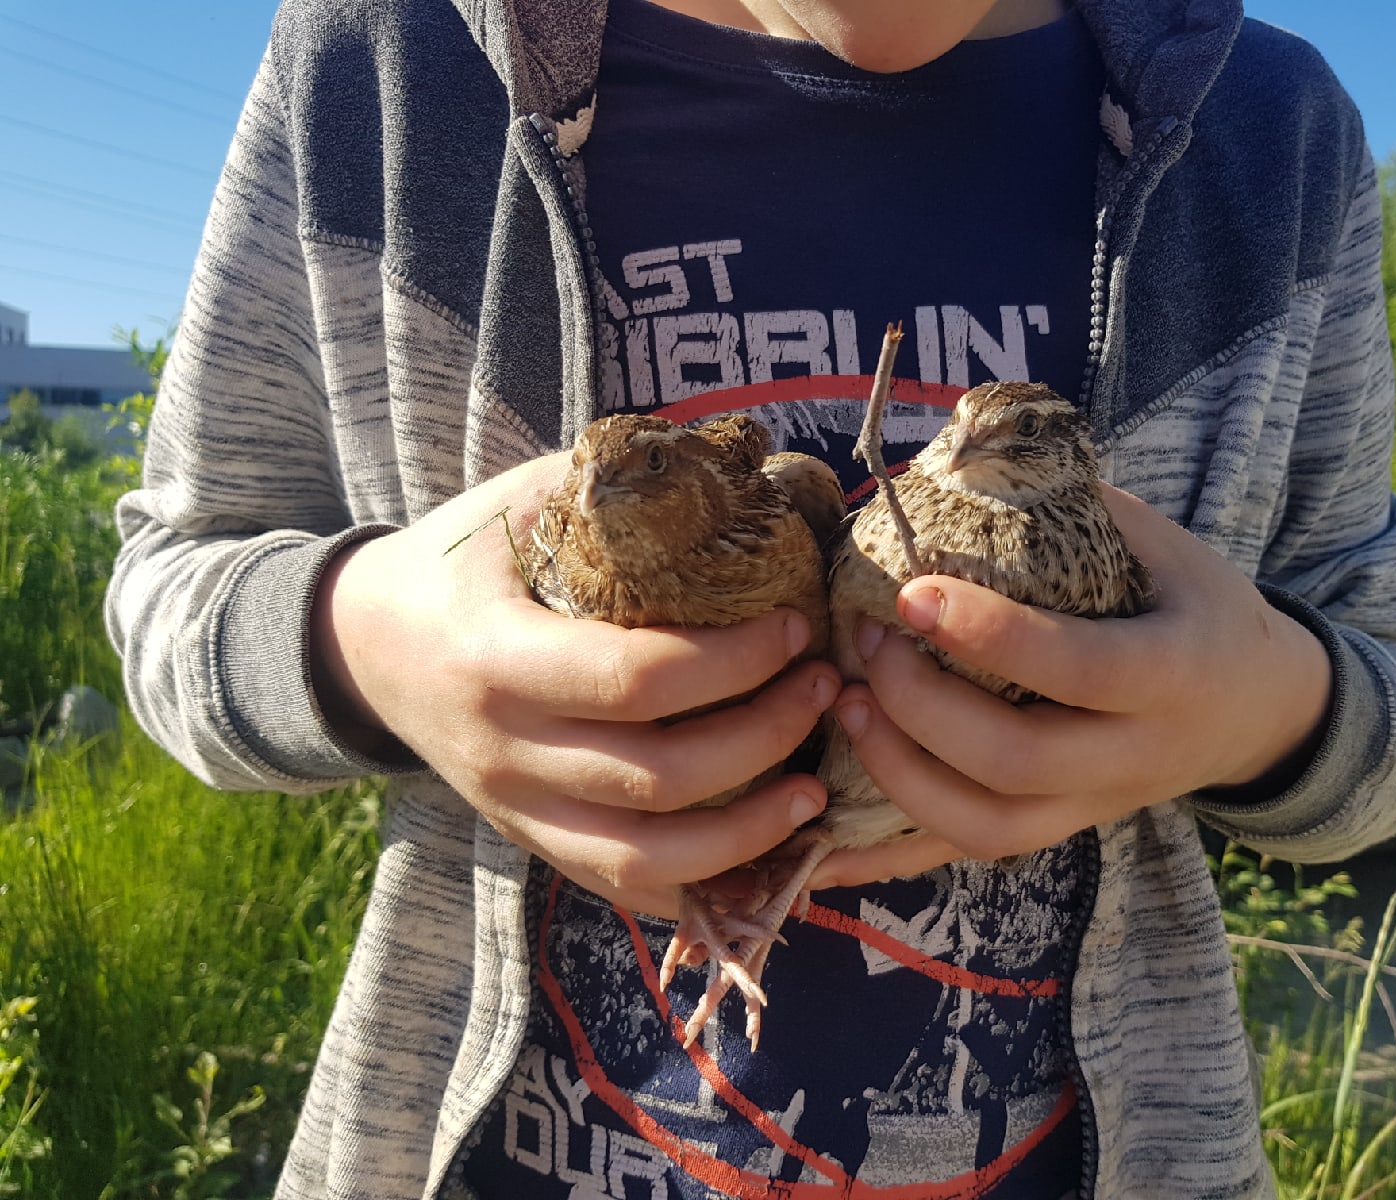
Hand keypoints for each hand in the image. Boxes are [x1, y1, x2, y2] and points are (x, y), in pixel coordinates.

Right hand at [310, 454, 840, 917]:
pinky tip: (762, 853)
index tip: (796, 626)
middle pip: (657, 777)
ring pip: (643, 858)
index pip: (635, 681)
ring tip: (812, 792)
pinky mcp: (531, 841)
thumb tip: (748, 467)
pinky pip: (619, 888)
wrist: (367, 646)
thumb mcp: (523, 500)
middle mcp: (504, 751)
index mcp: (496, 659)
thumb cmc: (463, 560)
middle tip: (823, 688)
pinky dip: (697, 884)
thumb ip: (618, 487)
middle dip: (763, 736)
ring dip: (745, 835)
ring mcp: (515, 810)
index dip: (734, 662)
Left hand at [810, 483, 1330, 888]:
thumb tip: (952, 463)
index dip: (990, 636)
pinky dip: (893, 856)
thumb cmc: (1197, 606)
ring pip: (987, 826)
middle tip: (866, 642)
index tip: (911, 592)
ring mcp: (1094, 805)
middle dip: (921, 707)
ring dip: (900, 775)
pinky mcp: (1059, 829)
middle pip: (1016, 760)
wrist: (1259, 710)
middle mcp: (1133, 754)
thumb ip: (1073, 509)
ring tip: (845, 704)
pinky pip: (969, 855)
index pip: (1077, 668)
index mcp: (1172, 672)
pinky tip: (825, 844)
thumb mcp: (1163, 545)